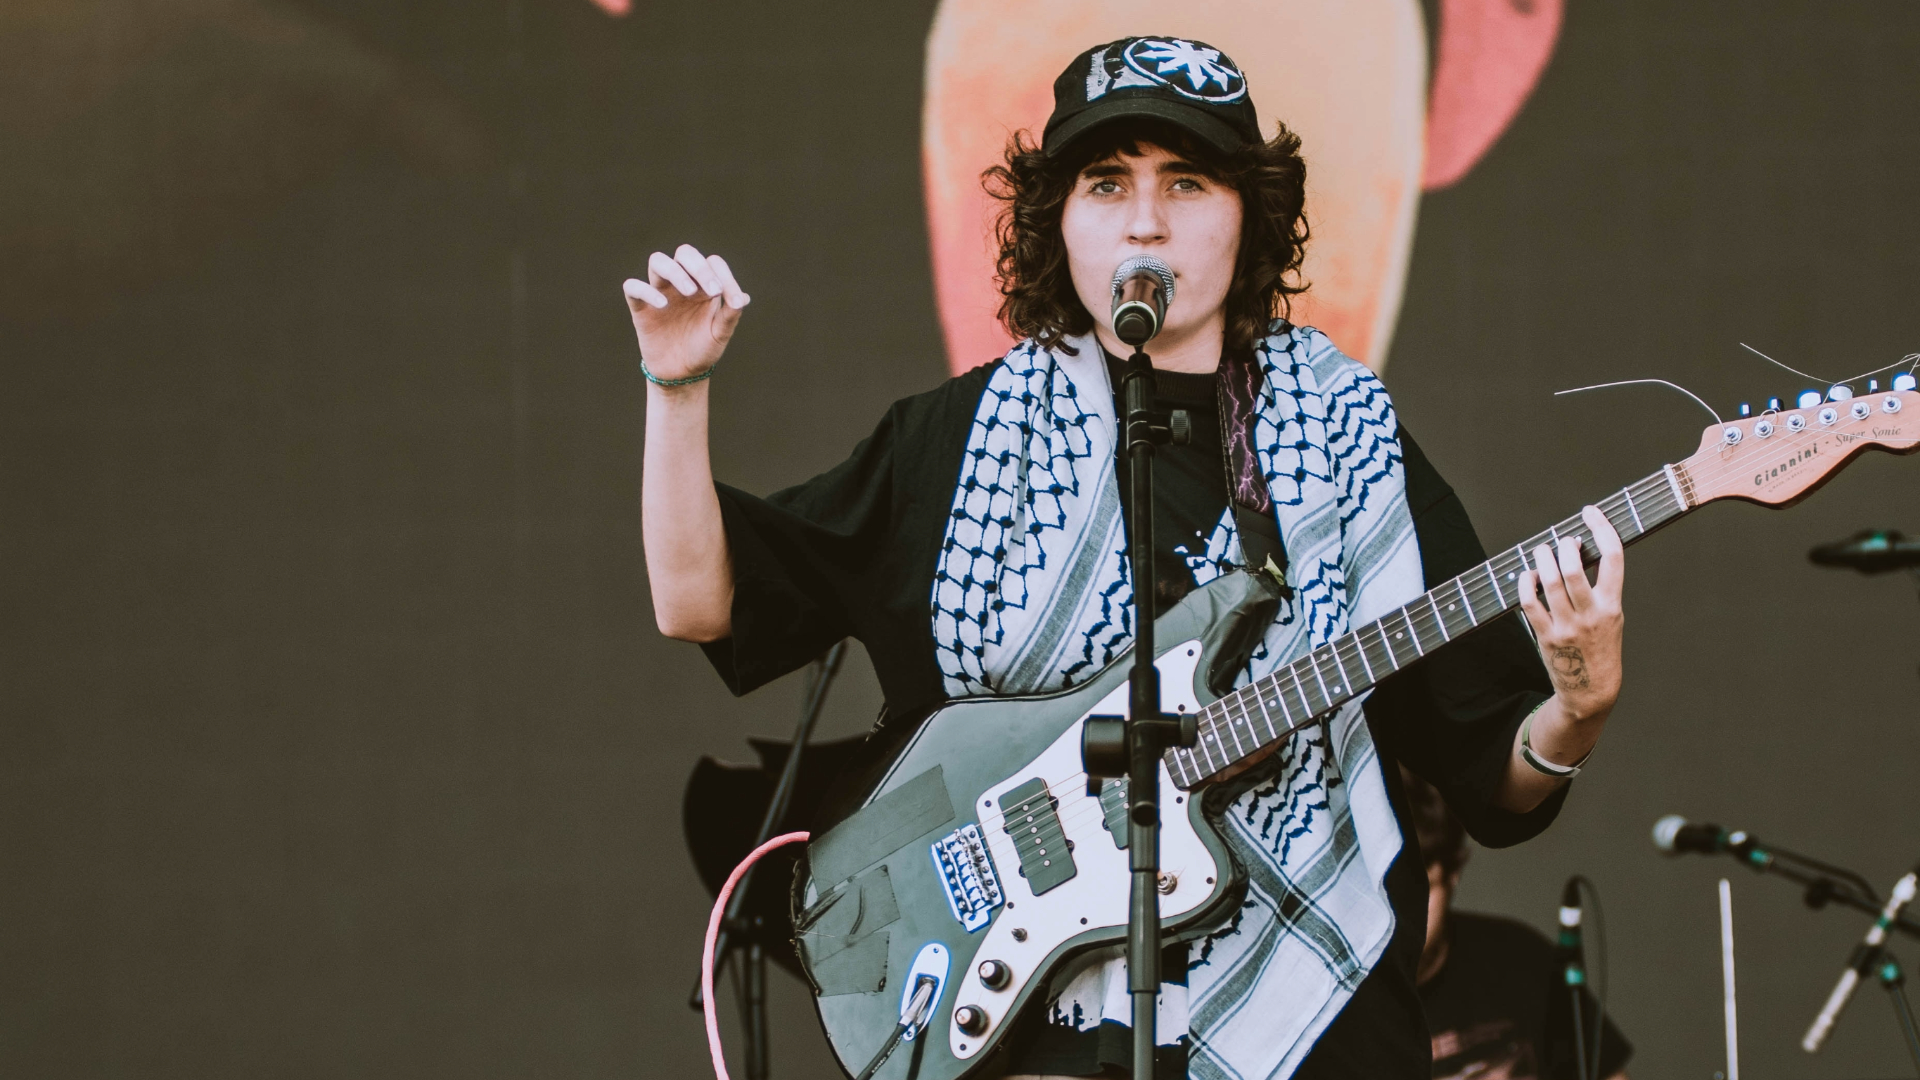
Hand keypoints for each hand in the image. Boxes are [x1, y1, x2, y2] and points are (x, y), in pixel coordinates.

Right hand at [623, 244, 749, 382]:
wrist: (682, 374)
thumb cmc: (703, 349)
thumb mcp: (721, 333)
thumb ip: (731, 314)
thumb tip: (742, 298)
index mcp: (704, 286)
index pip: (712, 262)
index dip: (722, 274)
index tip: (730, 298)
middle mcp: (682, 284)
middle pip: (685, 253)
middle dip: (699, 266)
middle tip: (712, 290)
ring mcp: (660, 293)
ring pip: (658, 261)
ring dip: (674, 271)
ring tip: (689, 292)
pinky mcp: (641, 308)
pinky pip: (632, 287)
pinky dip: (645, 290)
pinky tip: (662, 305)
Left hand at [1517, 505, 1624, 725]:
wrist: (1591, 689)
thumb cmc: (1600, 646)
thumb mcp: (1611, 616)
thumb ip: (1600, 588)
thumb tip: (1580, 550)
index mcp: (1612, 605)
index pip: (1614, 557)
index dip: (1602, 528)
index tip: (1590, 512)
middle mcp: (1591, 614)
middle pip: (1574, 568)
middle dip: (1563, 546)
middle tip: (1561, 541)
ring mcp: (1567, 625)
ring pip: (1550, 581)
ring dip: (1542, 559)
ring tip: (1542, 551)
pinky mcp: (1545, 636)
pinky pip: (1529, 602)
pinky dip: (1525, 583)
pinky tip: (1527, 576)